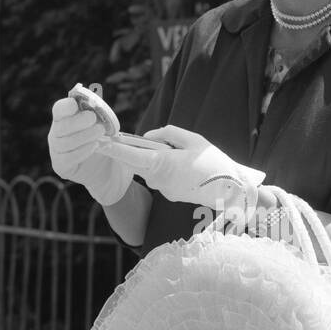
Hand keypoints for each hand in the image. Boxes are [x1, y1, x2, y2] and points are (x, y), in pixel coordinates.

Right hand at [47, 94, 132, 206]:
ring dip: (84, 136)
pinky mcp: (61, 165)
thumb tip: (98, 103)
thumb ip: (97, 113)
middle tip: (93, 118)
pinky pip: (68, 158)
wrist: (104, 166)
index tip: (76, 105)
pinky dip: (82, 151)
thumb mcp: (101, 123)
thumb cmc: (101, 139)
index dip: (66, 107)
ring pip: (65, 143)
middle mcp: (56, 133)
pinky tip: (94, 146)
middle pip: (61, 126)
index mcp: (64, 118)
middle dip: (78, 121)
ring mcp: (56, 150)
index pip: (59, 109)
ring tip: (100, 132)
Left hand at [108, 124, 266, 212]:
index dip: (114, 149)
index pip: (131, 156)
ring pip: (150, 169)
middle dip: (137, 151)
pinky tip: (185, 167)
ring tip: (181, 154)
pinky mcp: (169, 195)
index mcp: (164, 164)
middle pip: (138, 162)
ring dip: (156, 159)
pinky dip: (165, 168)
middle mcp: (159, 179)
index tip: (99, 142)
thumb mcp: (194, 140)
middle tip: (147, 140)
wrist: (231, 191)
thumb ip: (167, 134)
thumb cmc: (215, 163)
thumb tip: (147, 137)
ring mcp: (164, 189)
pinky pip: (160, 177)